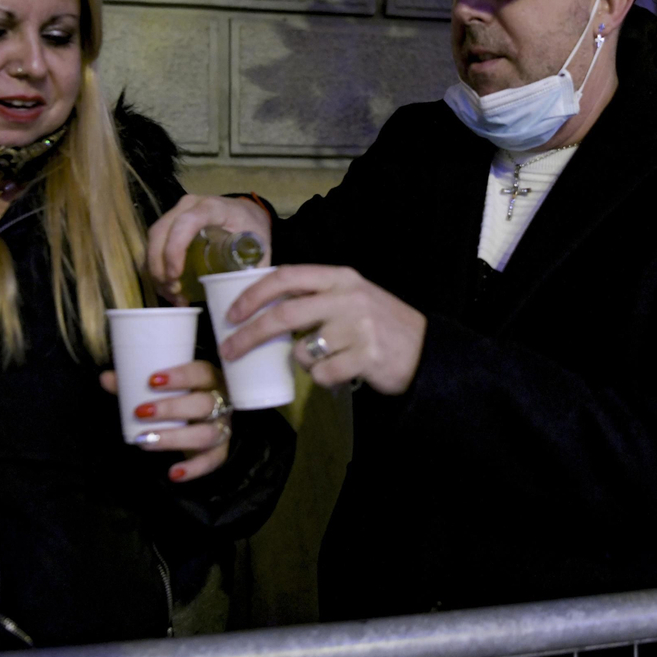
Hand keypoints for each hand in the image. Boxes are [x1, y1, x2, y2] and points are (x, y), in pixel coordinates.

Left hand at [99, 361, 232, 481]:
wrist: (203, 418)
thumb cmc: (181, 397)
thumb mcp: (163, 387)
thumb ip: (135, 383)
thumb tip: (105, 378)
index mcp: (209, 379)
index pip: (201, 373)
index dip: (180, 376)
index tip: (152, 380)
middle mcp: (221, 402)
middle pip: (205, 404)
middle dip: (171, 408)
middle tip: (140, 412)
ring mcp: (223, 427)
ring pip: (207, 434)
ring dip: (175, 438)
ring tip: (145, 441)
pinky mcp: (220, 450)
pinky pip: (212, 462)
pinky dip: (193, 469)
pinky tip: (173, 473)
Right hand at [146, 195, 271, 303]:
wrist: (246, 214)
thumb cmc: (252, 228)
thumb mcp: (259, 245)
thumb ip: (253, 270)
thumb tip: (245, 302)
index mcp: (212, 207)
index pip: (186, 222)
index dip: (175, 249)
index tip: (175, 276)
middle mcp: (189, 206)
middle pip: (161, 232)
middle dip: (160, 266)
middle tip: (173, 292)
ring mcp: (176, 213)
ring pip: (154, 240)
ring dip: (156, 270)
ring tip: (172, 295)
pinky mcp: (170, 224)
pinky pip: (155, 245)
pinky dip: (157, 268)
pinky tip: (169, 288)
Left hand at [220, 265, 425, 394]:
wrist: (427, 350)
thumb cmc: (380, 325)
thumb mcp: (351, 297)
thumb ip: (317, 296)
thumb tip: (264, 307)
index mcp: (340, 277)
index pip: (286, 277)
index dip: (253, 295)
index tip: (231, 314)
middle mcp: (347, 297)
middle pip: (283, 315)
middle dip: (248, 335)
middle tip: (229, 351)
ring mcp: (358, 327)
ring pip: (302, 351)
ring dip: (301, 362)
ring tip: (323, 361)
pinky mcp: (366, 357)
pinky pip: (322, 375)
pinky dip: (323, 379)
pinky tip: (341, 373)